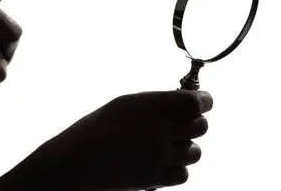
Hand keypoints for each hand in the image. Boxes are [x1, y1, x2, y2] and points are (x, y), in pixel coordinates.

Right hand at [20, 90, 212, 190]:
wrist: (77, 162)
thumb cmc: (97, 129)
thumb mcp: (125, 105)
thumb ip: (157, 104)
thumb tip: (186, 103)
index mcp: (150, 106)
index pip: (196, 103)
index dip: (203, 101)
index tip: (202, 102)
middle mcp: (159, 130)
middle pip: (200, 126)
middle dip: (194, 124)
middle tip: (181, 125)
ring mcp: (159, 157)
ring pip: (195, 152)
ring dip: (186, 148)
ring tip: (168, 146)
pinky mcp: (155, 179)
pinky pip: (183, 174)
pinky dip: (177, 169)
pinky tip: (162, 162)